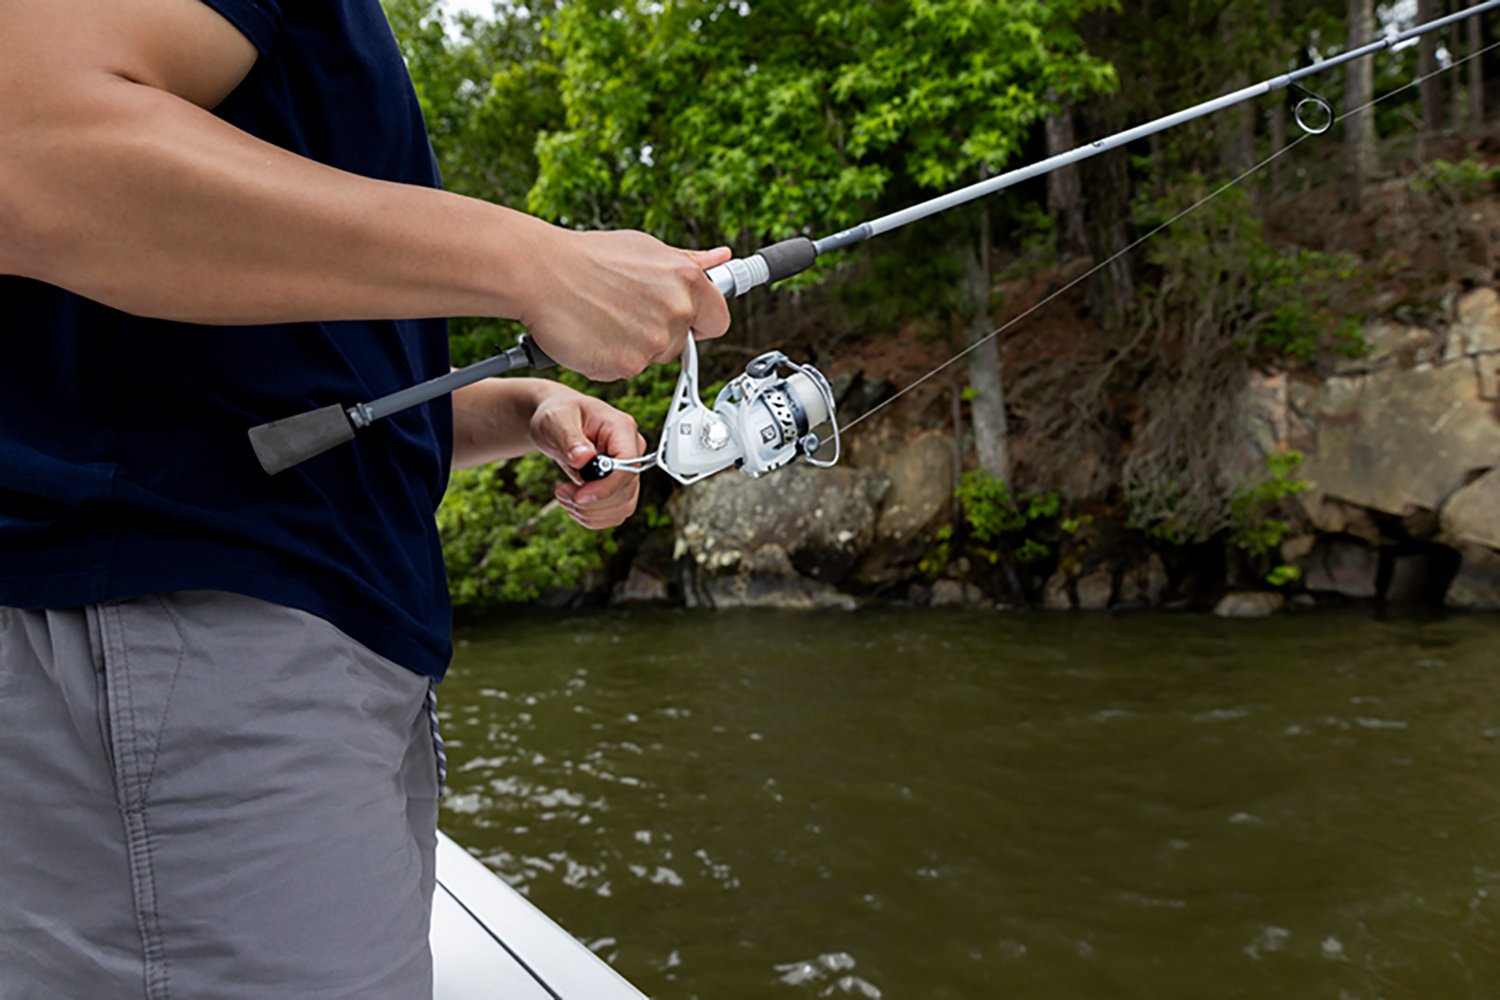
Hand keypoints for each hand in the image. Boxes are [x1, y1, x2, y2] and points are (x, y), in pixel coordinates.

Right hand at [519, 229, 731, 381]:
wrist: (540, 273)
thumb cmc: (587, 257)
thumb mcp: (645, 248)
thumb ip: (688, 261)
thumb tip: (720, 259)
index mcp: (687, 279)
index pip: (718, 320)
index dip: (700, 322)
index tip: (684, 320)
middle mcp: (676, 310)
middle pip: (682, 343)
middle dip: (660, 334)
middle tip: (626, 312)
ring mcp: (653, 341)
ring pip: (654, 358)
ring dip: (635, 348)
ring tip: (606, 318)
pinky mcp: (627, 364)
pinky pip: (627, 370)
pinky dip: (611, 359)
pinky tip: (594, 334)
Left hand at [528, 386, 646, 529]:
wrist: (556, 423)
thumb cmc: (558, 414)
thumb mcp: (557, 419)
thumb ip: (570, 437)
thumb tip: (584, 457)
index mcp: (622, 429)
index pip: (628, 466)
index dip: (606, 487)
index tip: (579, 496)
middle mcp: (631, 450)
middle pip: (626, 491)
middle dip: (591, 502)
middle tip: (562, 493)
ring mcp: (627, 470)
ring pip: (623, 507)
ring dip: (590, 512)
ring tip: (565, 497)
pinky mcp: (618, 486)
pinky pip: (615, 512)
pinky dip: (592, 516)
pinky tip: (573, 503)